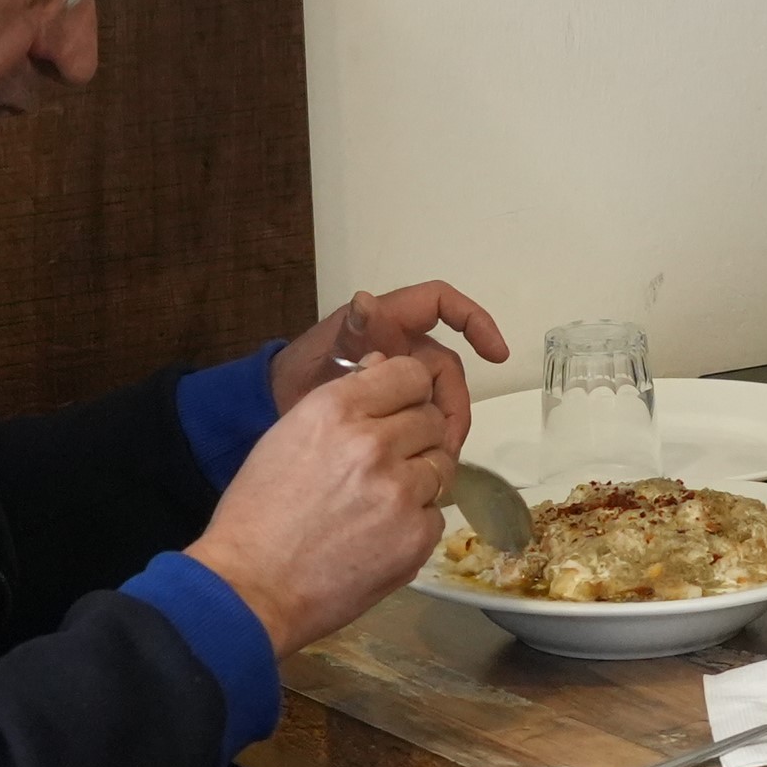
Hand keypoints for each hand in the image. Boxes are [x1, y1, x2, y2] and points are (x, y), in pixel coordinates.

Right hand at [192, 355, 461, 653]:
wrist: (250, 589)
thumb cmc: (257, 514)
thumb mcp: (287, 436)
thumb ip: (342, 402)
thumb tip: (381, 369)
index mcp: (336, 409)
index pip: (411, 375)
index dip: (409, 390)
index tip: (401, 406)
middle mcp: (374, 442)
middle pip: (432, 419)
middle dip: (416, 435)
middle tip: (388, 461)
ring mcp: (400, 491)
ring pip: (442, 465)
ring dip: (419, 477)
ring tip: (382, 500)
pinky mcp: (417, 536)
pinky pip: (436, 513)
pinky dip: (416, 522)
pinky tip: (380, 534)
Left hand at [268, 280, 509, 443]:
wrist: (271, 419)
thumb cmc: (294, 382)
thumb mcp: (323, 360)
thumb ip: (349, 337)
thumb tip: (365, 302)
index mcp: (384, 322)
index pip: (440, 304)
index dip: (474, 321)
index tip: (496, 355)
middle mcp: (397, 345)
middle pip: (445, 366)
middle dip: (454, 401)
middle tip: (450, 442)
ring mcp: (396, 377)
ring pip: (438, 397)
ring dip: (445, 426)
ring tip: (438, 461)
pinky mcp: (393, 407)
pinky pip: (424, 417)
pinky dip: (430, 438)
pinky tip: (426, 464)